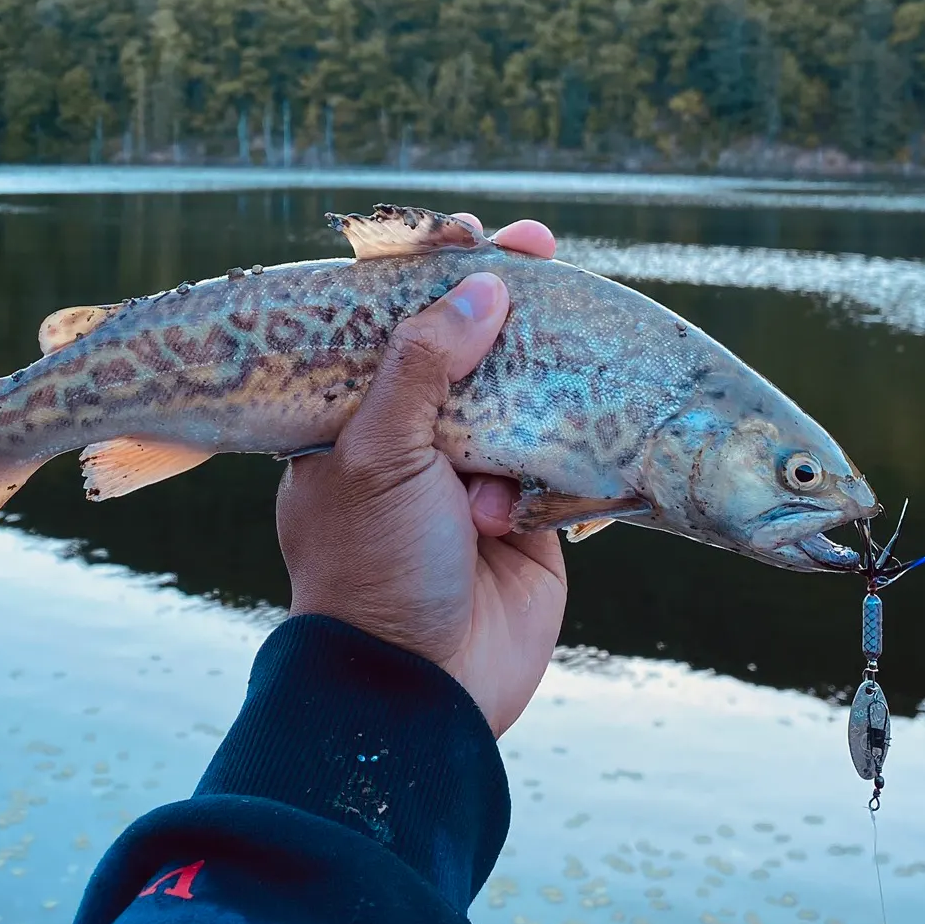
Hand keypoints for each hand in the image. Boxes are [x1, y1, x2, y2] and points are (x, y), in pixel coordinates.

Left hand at [276, 216, 566, 736]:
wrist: (422, 689)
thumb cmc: (374, 568)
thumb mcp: (377, 455)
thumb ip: (422, 368)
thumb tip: (482, 290)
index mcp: (355, 421)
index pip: (394, 328)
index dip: (433, 277)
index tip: (471, 235)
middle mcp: (414, 441)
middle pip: (468, 350)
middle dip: (506, 302)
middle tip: (542, 249)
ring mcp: (476, 475)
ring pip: (524, 396)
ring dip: (542, 374)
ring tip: (569, 329)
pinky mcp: (532, 513)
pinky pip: (563, 456)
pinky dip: (568, 447)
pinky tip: (561, 438)